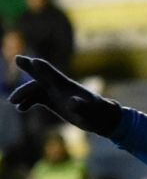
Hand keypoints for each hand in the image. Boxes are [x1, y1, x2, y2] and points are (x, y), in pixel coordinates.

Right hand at [7, 56, 121, 135]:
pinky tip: (21, 109)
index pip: (55, 75)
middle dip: (30, 67)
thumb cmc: (98, 114)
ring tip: (14, 103)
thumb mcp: (91, 113)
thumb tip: (71, 103)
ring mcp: (55, 93)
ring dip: (24, 93)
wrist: (101, 118)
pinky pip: (36, 98)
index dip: (45, 68)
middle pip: (42, 75)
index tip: (34, 61)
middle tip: (18, 59)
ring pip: (36, 89)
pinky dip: (27, 101)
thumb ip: (81, 107)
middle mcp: (60, 87)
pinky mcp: (52, 100)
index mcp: (69, 87)